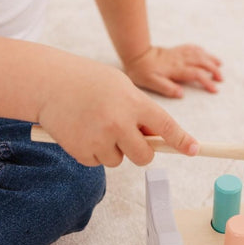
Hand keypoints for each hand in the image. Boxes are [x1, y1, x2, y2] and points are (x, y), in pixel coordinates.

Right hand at [37, 61, 197, 166]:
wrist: (49, 83)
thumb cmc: (89, 82)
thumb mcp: (122, 87)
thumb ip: (141, 111)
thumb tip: (158, 138)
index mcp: (134, 103)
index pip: (166, 127)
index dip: (182, 141)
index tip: (194, 149)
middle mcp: (119, 123)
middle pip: (144, 156)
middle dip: (142, 151)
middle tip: (129, 137)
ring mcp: (99, 139)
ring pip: (119, 160)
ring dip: (113, 149)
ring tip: (96, 124)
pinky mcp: (81, 151)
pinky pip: (98, 162)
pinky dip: (93, 151)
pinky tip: (83, 131)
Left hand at [123, 44, 222, 97]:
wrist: (136, 54)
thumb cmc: (142, 71)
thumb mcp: (151, 83)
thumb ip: (167, 88)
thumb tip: (181, 93)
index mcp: (176, 69)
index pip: (196, 74)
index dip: (207, 82)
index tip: (215, 89)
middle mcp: (180, 60)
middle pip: (202, 62)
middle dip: (214, 70)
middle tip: (220, 79)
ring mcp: (179, 53)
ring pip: (199, 54)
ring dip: (211, 59)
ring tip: (220, 65)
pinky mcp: (176, 50)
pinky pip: (192, 48)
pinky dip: (201, 51)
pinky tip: (205, 54)